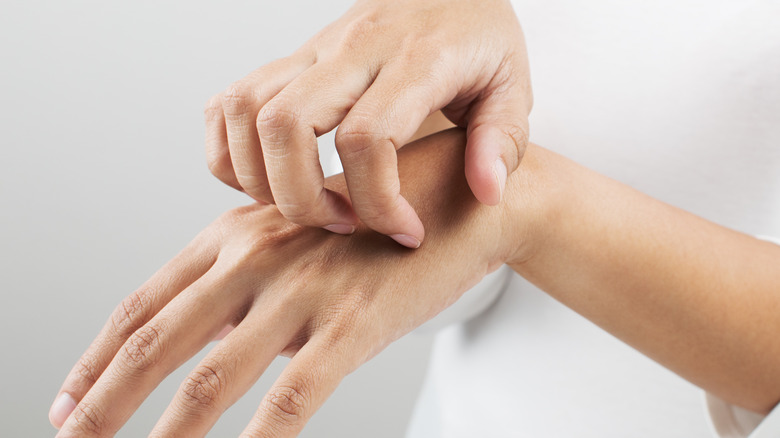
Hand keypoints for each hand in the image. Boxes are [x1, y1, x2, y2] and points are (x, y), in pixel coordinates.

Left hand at [50, 130, 530, 436]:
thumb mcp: (302, 235)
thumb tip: (214, 342)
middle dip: (104, 401)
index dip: (99, 354)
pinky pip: (294, 396)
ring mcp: (304, 290)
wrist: (468, 198)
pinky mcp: (354, 322)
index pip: (147, 302)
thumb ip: (253, 281)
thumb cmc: (384, 220)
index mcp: (238, 235)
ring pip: (212, 378)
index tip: (70, 396)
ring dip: (167, 435)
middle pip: (158, 341)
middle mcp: (258, 257)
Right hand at [205, 0, 532, 247]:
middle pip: (286, 124)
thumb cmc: (480, 39)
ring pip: (245, 110)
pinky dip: (229, 150)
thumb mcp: (512, 86)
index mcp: (416, 59)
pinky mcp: (293, 59)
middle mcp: (354, 49)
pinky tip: (269, 177)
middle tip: (343, 224)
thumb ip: (501, 140)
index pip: (367, 137)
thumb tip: (485, 193)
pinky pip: (229, 101)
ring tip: (306, 206)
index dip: (377, 202)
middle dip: (301, 199)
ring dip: (258, 177)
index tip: (405, 231)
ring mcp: (315, 50)